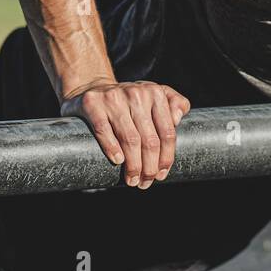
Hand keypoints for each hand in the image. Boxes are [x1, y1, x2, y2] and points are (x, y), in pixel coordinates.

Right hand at [61, 82, 191, 188]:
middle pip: (149, 139)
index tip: (161, 174)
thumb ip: (175, 103)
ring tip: (132, 180)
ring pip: (130, 138)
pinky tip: (118, 161)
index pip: (167, 132)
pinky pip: (104, 130)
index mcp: (155, 93)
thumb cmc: (130, 99)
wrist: (93, 87)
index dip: (166, 157)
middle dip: (149, 167)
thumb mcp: (155, 95)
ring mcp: (113, 97)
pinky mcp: (92, 103)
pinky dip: (112, 148)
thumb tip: (177, 120)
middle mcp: (136, 93)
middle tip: (145, 182)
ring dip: (133, 165)